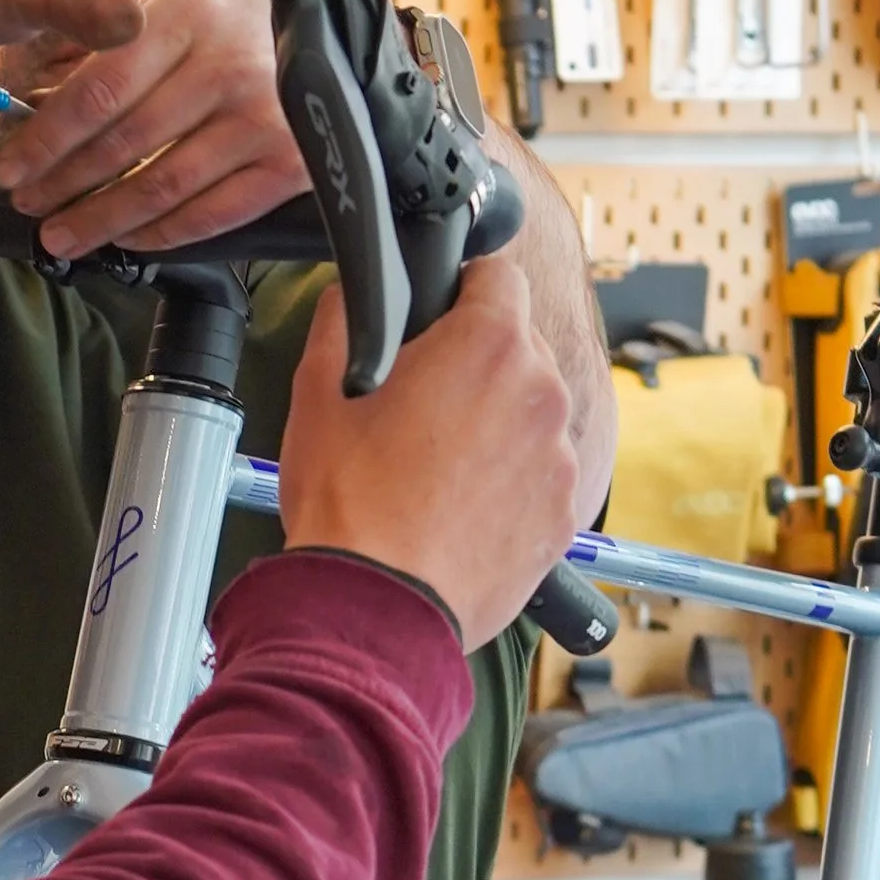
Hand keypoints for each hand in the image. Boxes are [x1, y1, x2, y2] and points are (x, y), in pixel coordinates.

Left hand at [0, 0, 311, 255]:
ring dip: (101, 220)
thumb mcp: (187, 9)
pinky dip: (160, 234)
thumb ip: (126, 49)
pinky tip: (127, 240)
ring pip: (160, 186)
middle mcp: (226, 65)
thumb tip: (44, 111)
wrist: (347, 44)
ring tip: (63, 237)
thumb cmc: (242, 29)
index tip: (10, 170)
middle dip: (63, 185)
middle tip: (28, 210)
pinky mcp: (289, 165)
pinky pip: (209, 214)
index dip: (46, 139)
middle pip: (122, 143)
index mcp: (189, 16)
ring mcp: (262, 118)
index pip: (98, 89)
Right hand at [277, 260, 578, 650]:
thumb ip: (342, 319)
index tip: (439, 317)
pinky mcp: (564, 516)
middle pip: (518, 347)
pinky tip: (458, 508)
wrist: (375, 606)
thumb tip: (354, 297)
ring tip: (435, 468)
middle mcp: (542, 391)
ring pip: (530, 415)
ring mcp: (559, 458)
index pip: (499, 273)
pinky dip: (509, 484)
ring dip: (494, 426)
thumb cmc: (348, 502)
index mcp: (489, 343)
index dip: (461, 289)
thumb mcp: (315, 390)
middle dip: (475, 364)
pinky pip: (538, 477)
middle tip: (419, 405)